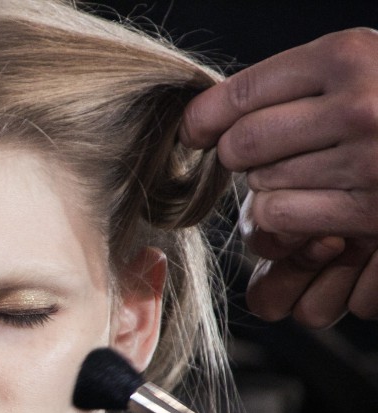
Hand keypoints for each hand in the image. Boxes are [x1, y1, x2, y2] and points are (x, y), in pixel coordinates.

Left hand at [181, 29, 377, 327]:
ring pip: (260, 185)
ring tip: (307, 174)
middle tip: (259, 157)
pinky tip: (312, 203)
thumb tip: (201, 122)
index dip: (204, 119)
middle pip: (243, 144)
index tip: (193, 133)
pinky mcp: (371, 210)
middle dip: (238, 157)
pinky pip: (281, 216)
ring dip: (268, 187)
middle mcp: (359, 105)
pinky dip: (282, 217)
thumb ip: (292, 84)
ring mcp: (368, 160)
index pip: (242, 92)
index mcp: (349, 55)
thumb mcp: (357, 67)